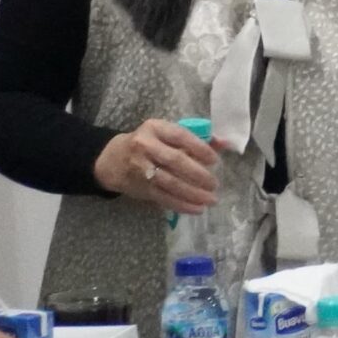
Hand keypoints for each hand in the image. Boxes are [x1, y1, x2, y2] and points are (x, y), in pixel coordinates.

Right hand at [92, 118, 220, 212]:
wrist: (111, 159)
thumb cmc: (149, 144)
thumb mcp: (166, 134)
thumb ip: (195, 139)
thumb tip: (225, 143)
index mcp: (155, 128)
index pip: (180, 136)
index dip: (200, 148)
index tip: (215, 160)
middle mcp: (145, 146)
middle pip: (175, 161)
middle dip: (198, 174)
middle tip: (214, 184)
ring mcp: (141, 168)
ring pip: (170, 182)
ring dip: (193, 193)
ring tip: (211, 199)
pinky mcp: (140, 187)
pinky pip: (163, 197)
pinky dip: (182, 204)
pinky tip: (197, 208)